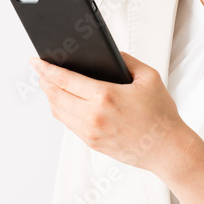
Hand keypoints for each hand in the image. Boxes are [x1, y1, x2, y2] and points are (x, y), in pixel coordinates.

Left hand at [29, 51, 188, 174]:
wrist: (167, 148)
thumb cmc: (161, 114)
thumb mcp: (149, 77)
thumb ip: (126, 60)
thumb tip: (107, 54)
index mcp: (105, 96)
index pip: (64, 79)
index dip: (45, 69)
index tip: (35, 61)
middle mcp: (93, 116)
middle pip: (54, 96)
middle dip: (44, 81)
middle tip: (40, 70)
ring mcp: (91, 132)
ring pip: (58, 111)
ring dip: (50, 96)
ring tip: (49, 84)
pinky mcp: (92, 143)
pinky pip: (68, 124)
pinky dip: (61, 110)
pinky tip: (63, 101)